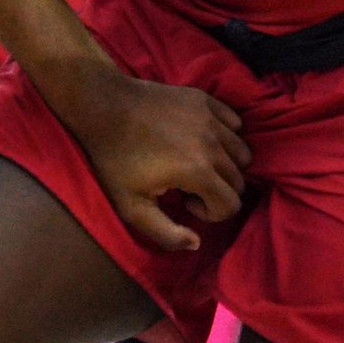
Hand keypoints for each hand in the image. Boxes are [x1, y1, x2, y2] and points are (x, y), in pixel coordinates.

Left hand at [54, 65, 251, 252]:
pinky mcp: (205, 99)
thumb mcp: (130, 206)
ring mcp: (210, 118)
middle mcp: (213, 144)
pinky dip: (225, 136)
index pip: (232, 205)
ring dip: (225, 165)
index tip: (183, 201)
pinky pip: (233, 123)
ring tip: (195, 163)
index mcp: (198, 171)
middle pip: (239, 180)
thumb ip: (165, 233)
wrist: (102, 105)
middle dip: (217, 190)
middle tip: (186, 184)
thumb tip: (197, 243)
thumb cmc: (113, 158)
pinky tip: (198, 140)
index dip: (209, 212)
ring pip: (242, 152)